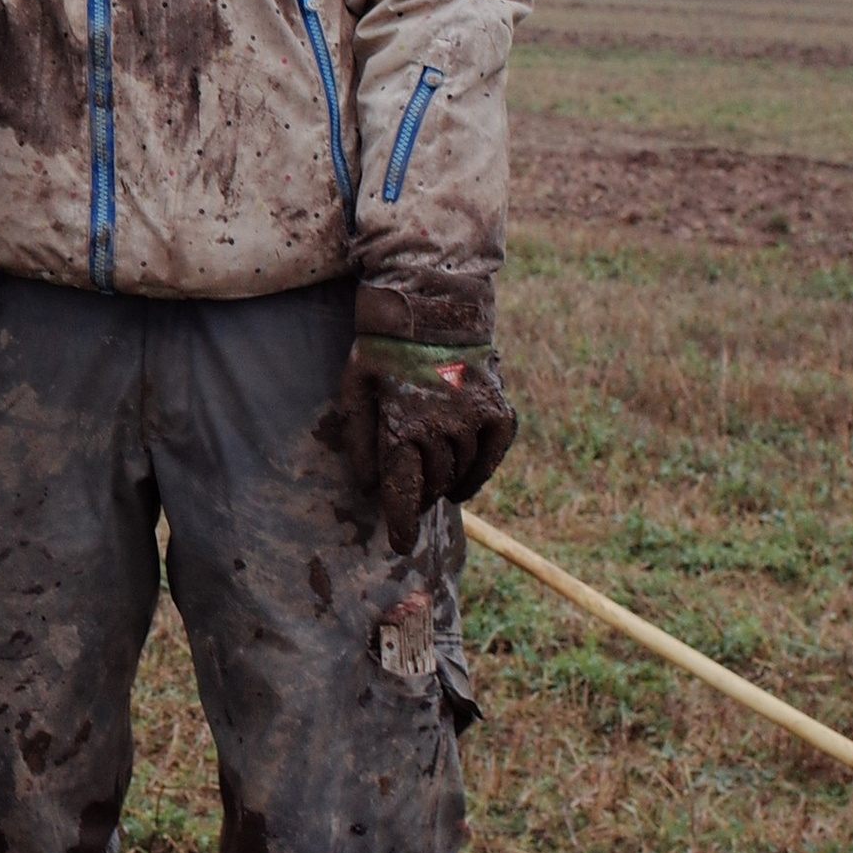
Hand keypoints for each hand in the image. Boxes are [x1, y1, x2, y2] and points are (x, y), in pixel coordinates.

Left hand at [337, 276, 517, 555]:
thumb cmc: (382, 349)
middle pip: (431, 484)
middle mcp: (441, 429)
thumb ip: (358, 438)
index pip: (402, 490)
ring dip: (445, 484)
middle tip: (408, 496)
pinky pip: (492, 455)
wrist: (431, 307)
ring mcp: (473, 420)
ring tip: (432, 486)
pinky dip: (479, 473)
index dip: (401, 523)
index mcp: (401, 426)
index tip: (400, 544)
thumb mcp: (355, 389)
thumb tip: (365, 486)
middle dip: (418, 496)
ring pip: (460, 472)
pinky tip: (464, 485)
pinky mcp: (497, 410)